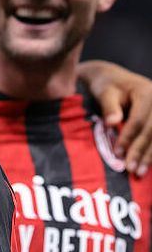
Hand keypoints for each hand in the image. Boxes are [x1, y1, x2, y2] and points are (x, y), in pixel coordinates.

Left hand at [78, 60, 151, 175]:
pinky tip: (148, 164)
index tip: (117, 153)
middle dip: (141, 151)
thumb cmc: (106, 85)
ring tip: (139, 173)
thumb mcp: (104, 92)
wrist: (113, 78)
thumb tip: (112, 122)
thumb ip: (109, 107)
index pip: (138, 120)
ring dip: (150, 156)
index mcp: (146, 93)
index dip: (128, 138)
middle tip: (131, 169)